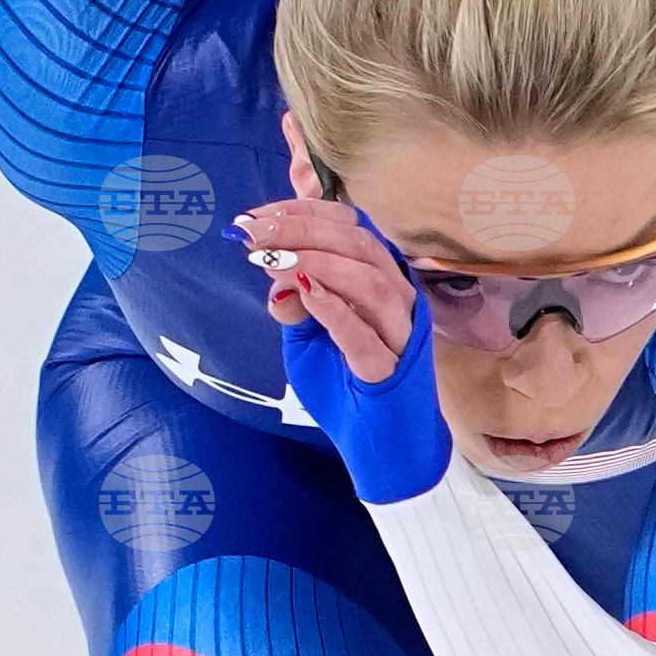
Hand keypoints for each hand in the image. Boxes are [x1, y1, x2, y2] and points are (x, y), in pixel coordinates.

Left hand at [234, 188, 419, 376]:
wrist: (383, 443)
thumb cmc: (346, 383)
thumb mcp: (305, 338)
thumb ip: (292, 302)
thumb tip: (273, 270)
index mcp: (380, 276)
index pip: (348, 224)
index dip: (302, 211)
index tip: (254, 216)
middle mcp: (398, 295)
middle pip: (358, 243)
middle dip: (300, 231)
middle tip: (253, 235)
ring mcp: (402, 331)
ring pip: (370, 281)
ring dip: (318, 263)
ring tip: (272, 263)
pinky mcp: (393, 369)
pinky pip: (366, 335)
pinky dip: (335, 310)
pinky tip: (305, 292)